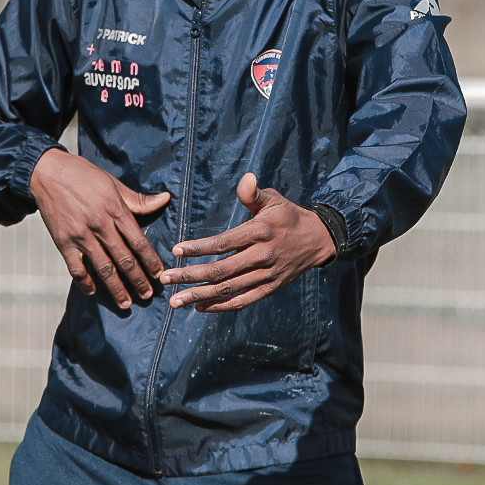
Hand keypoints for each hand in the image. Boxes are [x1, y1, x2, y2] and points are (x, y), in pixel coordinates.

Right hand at [30, 148, 169, 309]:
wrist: (46, 172)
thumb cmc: (82, 175)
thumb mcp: (113, 182)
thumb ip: (138, 198)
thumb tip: (165, 199)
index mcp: (114, 208)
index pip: (138, 241)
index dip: (151, 261)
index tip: (159, 274)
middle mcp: (99, 224)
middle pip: (124, 259)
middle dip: (138, 280)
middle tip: (147, 295)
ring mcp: (80, 235)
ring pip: (103, 268)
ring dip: (116, 288)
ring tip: (126, 303)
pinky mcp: (63, 242)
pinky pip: (76, 268)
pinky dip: (85, 283)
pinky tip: (93, 292)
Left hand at [158, 173, 334, 311]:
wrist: (318, 240)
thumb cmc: (288, 216)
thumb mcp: (274, 199)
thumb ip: (253, 193)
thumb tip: (246, 178)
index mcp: (260, 233)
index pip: (223, 243)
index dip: (198, 248)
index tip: (176, 250)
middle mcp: (262, 257)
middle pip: (221, 271)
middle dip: (190, 276)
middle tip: (165, 278)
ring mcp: (266, 276)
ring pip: (228, 290)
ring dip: (200, 296)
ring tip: (176, 301)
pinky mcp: (270, 289)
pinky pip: (243, 301)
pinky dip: (221, 306)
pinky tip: (200, 307)